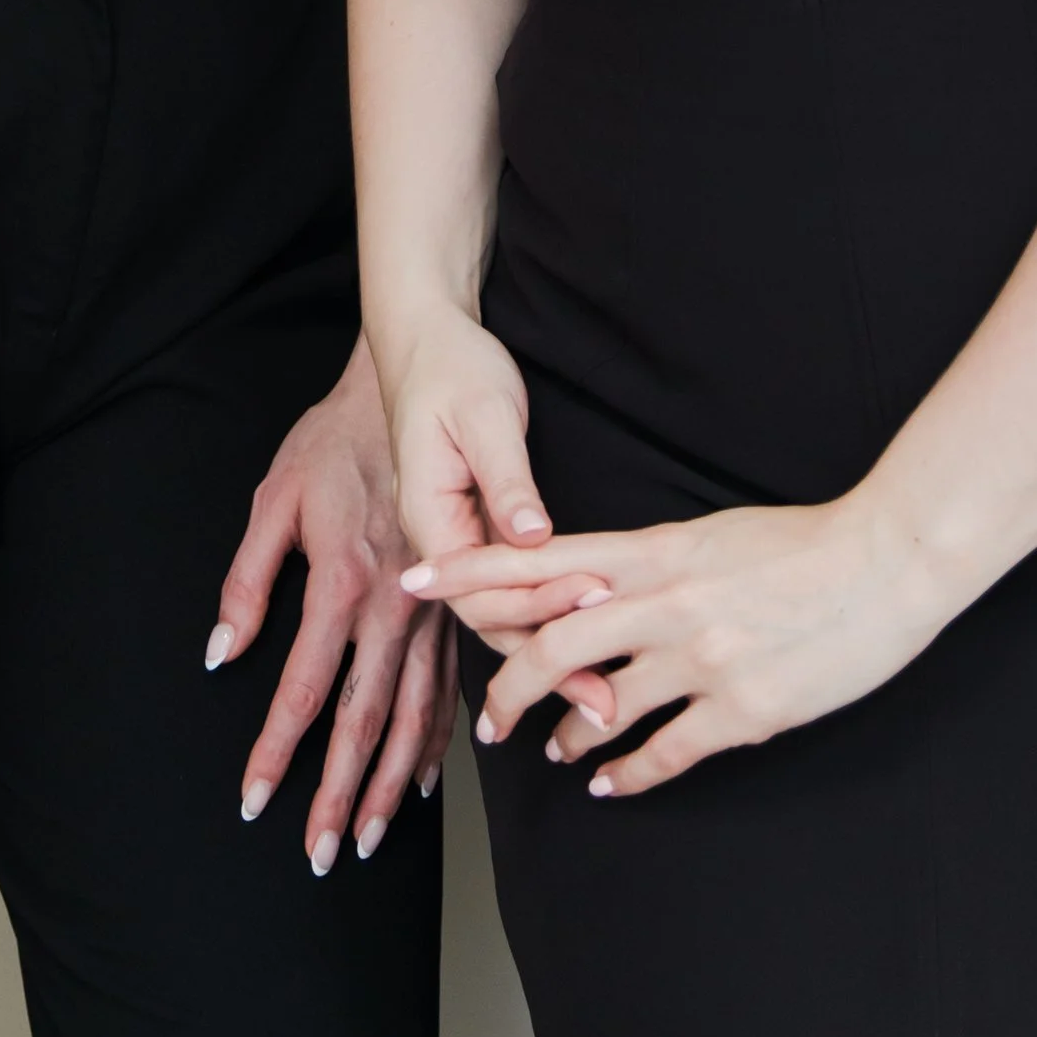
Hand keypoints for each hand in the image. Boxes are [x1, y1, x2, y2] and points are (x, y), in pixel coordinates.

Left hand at [205, 338, 457, 871]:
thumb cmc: (333, 443)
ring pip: (415, 717)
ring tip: (366, 839)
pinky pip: (450, 688)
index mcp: (342, 582)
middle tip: (320, 856)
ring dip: (389, 786)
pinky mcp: (453, 605)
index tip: (256, 803)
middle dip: (339, 796)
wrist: (408, 394)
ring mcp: (432, 610)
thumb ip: (247, 583)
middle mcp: (394, 607)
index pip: (304, 689)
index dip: (278, 752)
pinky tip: (424, 783)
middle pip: (365, 722)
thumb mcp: (274, 499)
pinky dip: (437, 742)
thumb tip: (218, 655)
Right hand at [375, 305, 615, 705]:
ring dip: (552, 646)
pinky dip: (547, 614)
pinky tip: (584, 637)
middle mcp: (438, 541)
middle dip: (550, 657)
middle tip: (608, 697)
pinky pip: (512, 586)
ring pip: (502, 613)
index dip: (537, 611)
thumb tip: (534, 537)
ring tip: (606, 689)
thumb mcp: (483, 416)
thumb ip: (507, 480)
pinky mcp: (479, 529)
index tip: (593, 611)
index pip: (479, 593)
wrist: (427, 340)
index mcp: (428, 518)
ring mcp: (459, 538)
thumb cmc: (452, 369)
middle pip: (491, 620)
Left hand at [406, 492, 954, 797]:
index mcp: (657, 551)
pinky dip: (627, 773)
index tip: (420, 579)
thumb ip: (654, 563)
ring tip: (550, 752)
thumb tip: (604, 584)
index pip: (543, 559)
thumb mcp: (712, 536)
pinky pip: (664, 752)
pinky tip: (610, 784)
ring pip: (601, 704)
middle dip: (508, 681)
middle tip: (488, 718)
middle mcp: (667, 601)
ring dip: (566, 735)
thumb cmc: (803, 544)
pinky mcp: (742, 707)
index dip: (475, 572)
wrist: (886, 560)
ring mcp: (703, 656)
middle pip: (553, 639)